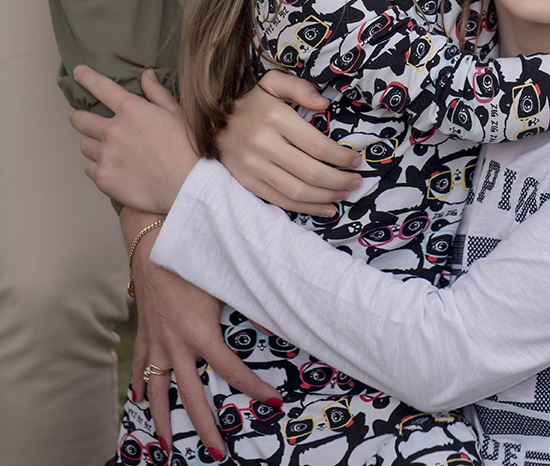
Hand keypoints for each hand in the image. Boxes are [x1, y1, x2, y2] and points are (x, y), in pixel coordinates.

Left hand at [70, 66, 198, 211]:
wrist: (187, 186)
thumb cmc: (186, 148)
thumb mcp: (176, 113)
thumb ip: (157, 93)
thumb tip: (146, 75)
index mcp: (131, 110)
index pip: (101, 87)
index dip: (87, 77)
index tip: (78, 72)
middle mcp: (113, 130)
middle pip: (80, 119)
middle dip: (78, 116)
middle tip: (80, 118)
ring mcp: (106, 155)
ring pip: (85, 145)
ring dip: (93, 144)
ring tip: (107, 150)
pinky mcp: (103, 178)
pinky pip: (89, 167)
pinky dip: (97, 166)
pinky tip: (112, 168)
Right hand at [122, 207, 281, 456]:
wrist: (153, 239)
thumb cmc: (192, 255)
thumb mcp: (224, 279)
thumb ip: (250, 303)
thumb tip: (277, 323)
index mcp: (200, 333)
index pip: (232, 370)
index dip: (254, 388)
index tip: (272, 402)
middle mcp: (176, 344)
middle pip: (191, 396)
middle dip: (204, 427)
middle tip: (217, 452)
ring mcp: (157, 341)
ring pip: (157, 390)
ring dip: (161, 420)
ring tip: (166, 445)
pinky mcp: (144, 332)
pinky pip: (140, 366)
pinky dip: (138, 385)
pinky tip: (138, 400)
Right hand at [217, 71, 362, 214]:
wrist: (211, 123)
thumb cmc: (251, 103)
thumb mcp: (272, 83)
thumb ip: (299, 87)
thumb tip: (324, 103)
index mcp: (274, 117)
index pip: (316, 145)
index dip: (341, 157)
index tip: (355, 160)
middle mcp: (263, 144)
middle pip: (310, 172)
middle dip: (339, 180)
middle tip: (357, 181)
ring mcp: (253, 166)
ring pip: (297, 190)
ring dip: (326, 196)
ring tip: (345, 194)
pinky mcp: (247, 183)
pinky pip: (280, 201)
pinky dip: (306, 208)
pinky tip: (325, 207)